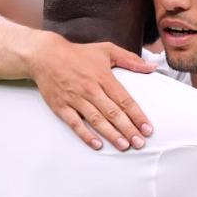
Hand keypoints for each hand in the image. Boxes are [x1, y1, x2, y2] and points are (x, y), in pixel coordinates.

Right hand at [30, 34, 155, 150]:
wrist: (45, 55)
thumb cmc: (78, 53)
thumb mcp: (107, 50)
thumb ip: (130, 59)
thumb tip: (151, 67)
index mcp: (103, 77)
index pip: (124, 100)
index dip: (137, 115)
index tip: (147, 129)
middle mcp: (90, 89)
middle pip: (113, 113)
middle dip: (128, 129)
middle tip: (140, 143)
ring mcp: (75, 99)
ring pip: (96, 120)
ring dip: (111, 134)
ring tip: (124, 146)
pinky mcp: (61, 107)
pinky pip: (75, 123)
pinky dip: (86, 135)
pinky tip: (97, 145)